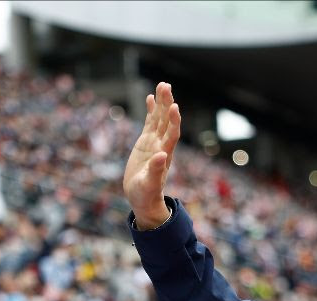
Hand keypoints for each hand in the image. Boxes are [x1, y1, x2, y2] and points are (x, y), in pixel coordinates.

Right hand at [123, 82, 179, 229]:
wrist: (142, 198)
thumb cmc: (146, 195)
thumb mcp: (149, 185)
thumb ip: (156, 171)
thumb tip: (161, 155)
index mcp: (164, 155)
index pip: (172, 134)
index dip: (173, 121)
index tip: (174, 106)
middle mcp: (161, 145)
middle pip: (166, 121)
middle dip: (167, 103)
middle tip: (166, 86)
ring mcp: (154, 142)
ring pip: (159, 118)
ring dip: (161, 103)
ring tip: (162, 85)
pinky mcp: (145, 142)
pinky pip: (149, 123)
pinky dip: (150, 110)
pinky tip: (150, 97)